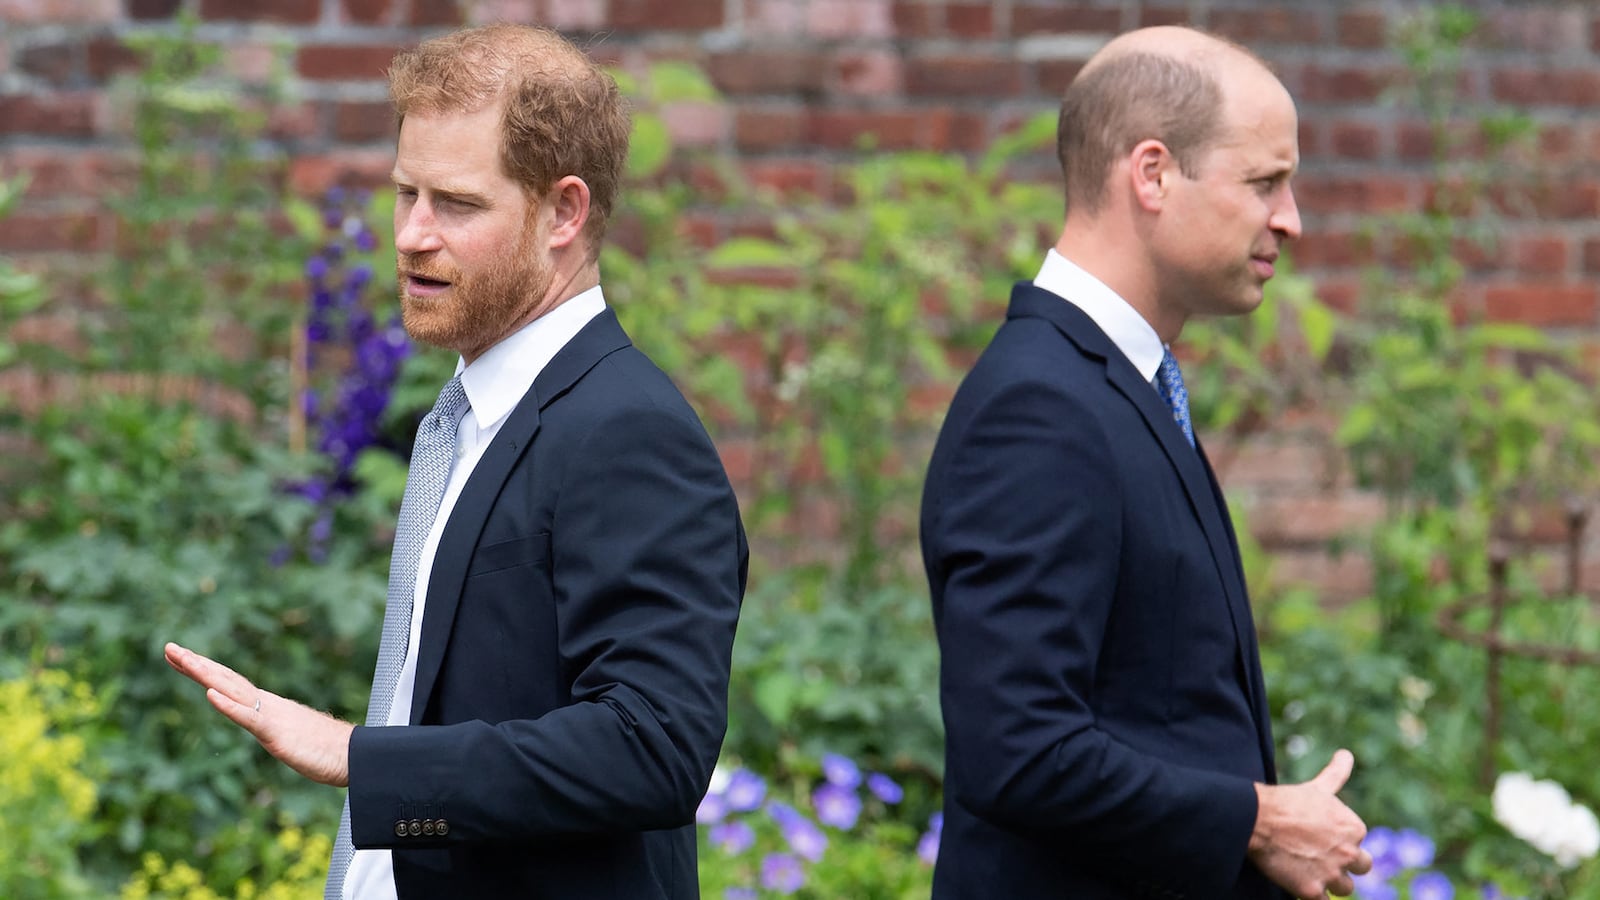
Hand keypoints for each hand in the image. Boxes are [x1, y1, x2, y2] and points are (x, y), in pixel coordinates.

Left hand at [164, 642, 353, 786]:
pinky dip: (228, 705)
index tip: (179, 656)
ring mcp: (271, 716)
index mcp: (267, 706)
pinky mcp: (277, 733)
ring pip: (233, 691)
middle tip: (169, 647)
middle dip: (195, 663)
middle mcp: (266, 704)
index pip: (229, 683)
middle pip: (226, 679)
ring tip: (183, 659)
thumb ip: (275, 728)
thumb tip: (268, 726)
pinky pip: (249, 717)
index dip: (203, 669)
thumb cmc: (326, 750)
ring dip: (206, 675)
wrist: (354, 756)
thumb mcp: (290, 737)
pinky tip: (210, 695)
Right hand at [1248, 749, 1372, 898]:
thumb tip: (1346, 754)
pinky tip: (1302, 885)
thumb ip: (1336, 774)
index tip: (1321, 837)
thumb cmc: (1286, 801)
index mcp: (1354, 828)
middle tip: (1321, 858)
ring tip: (1309, 870)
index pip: (1358, 843)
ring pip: (1344, 888)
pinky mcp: (1313, 891)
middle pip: (1361, 868)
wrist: (1257, 818)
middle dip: (1344, 865)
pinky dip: (1314, 896)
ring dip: (1330, 883)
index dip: (1340, 841)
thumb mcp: (1317, 788)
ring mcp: (1332, 873)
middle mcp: (1348, 852)